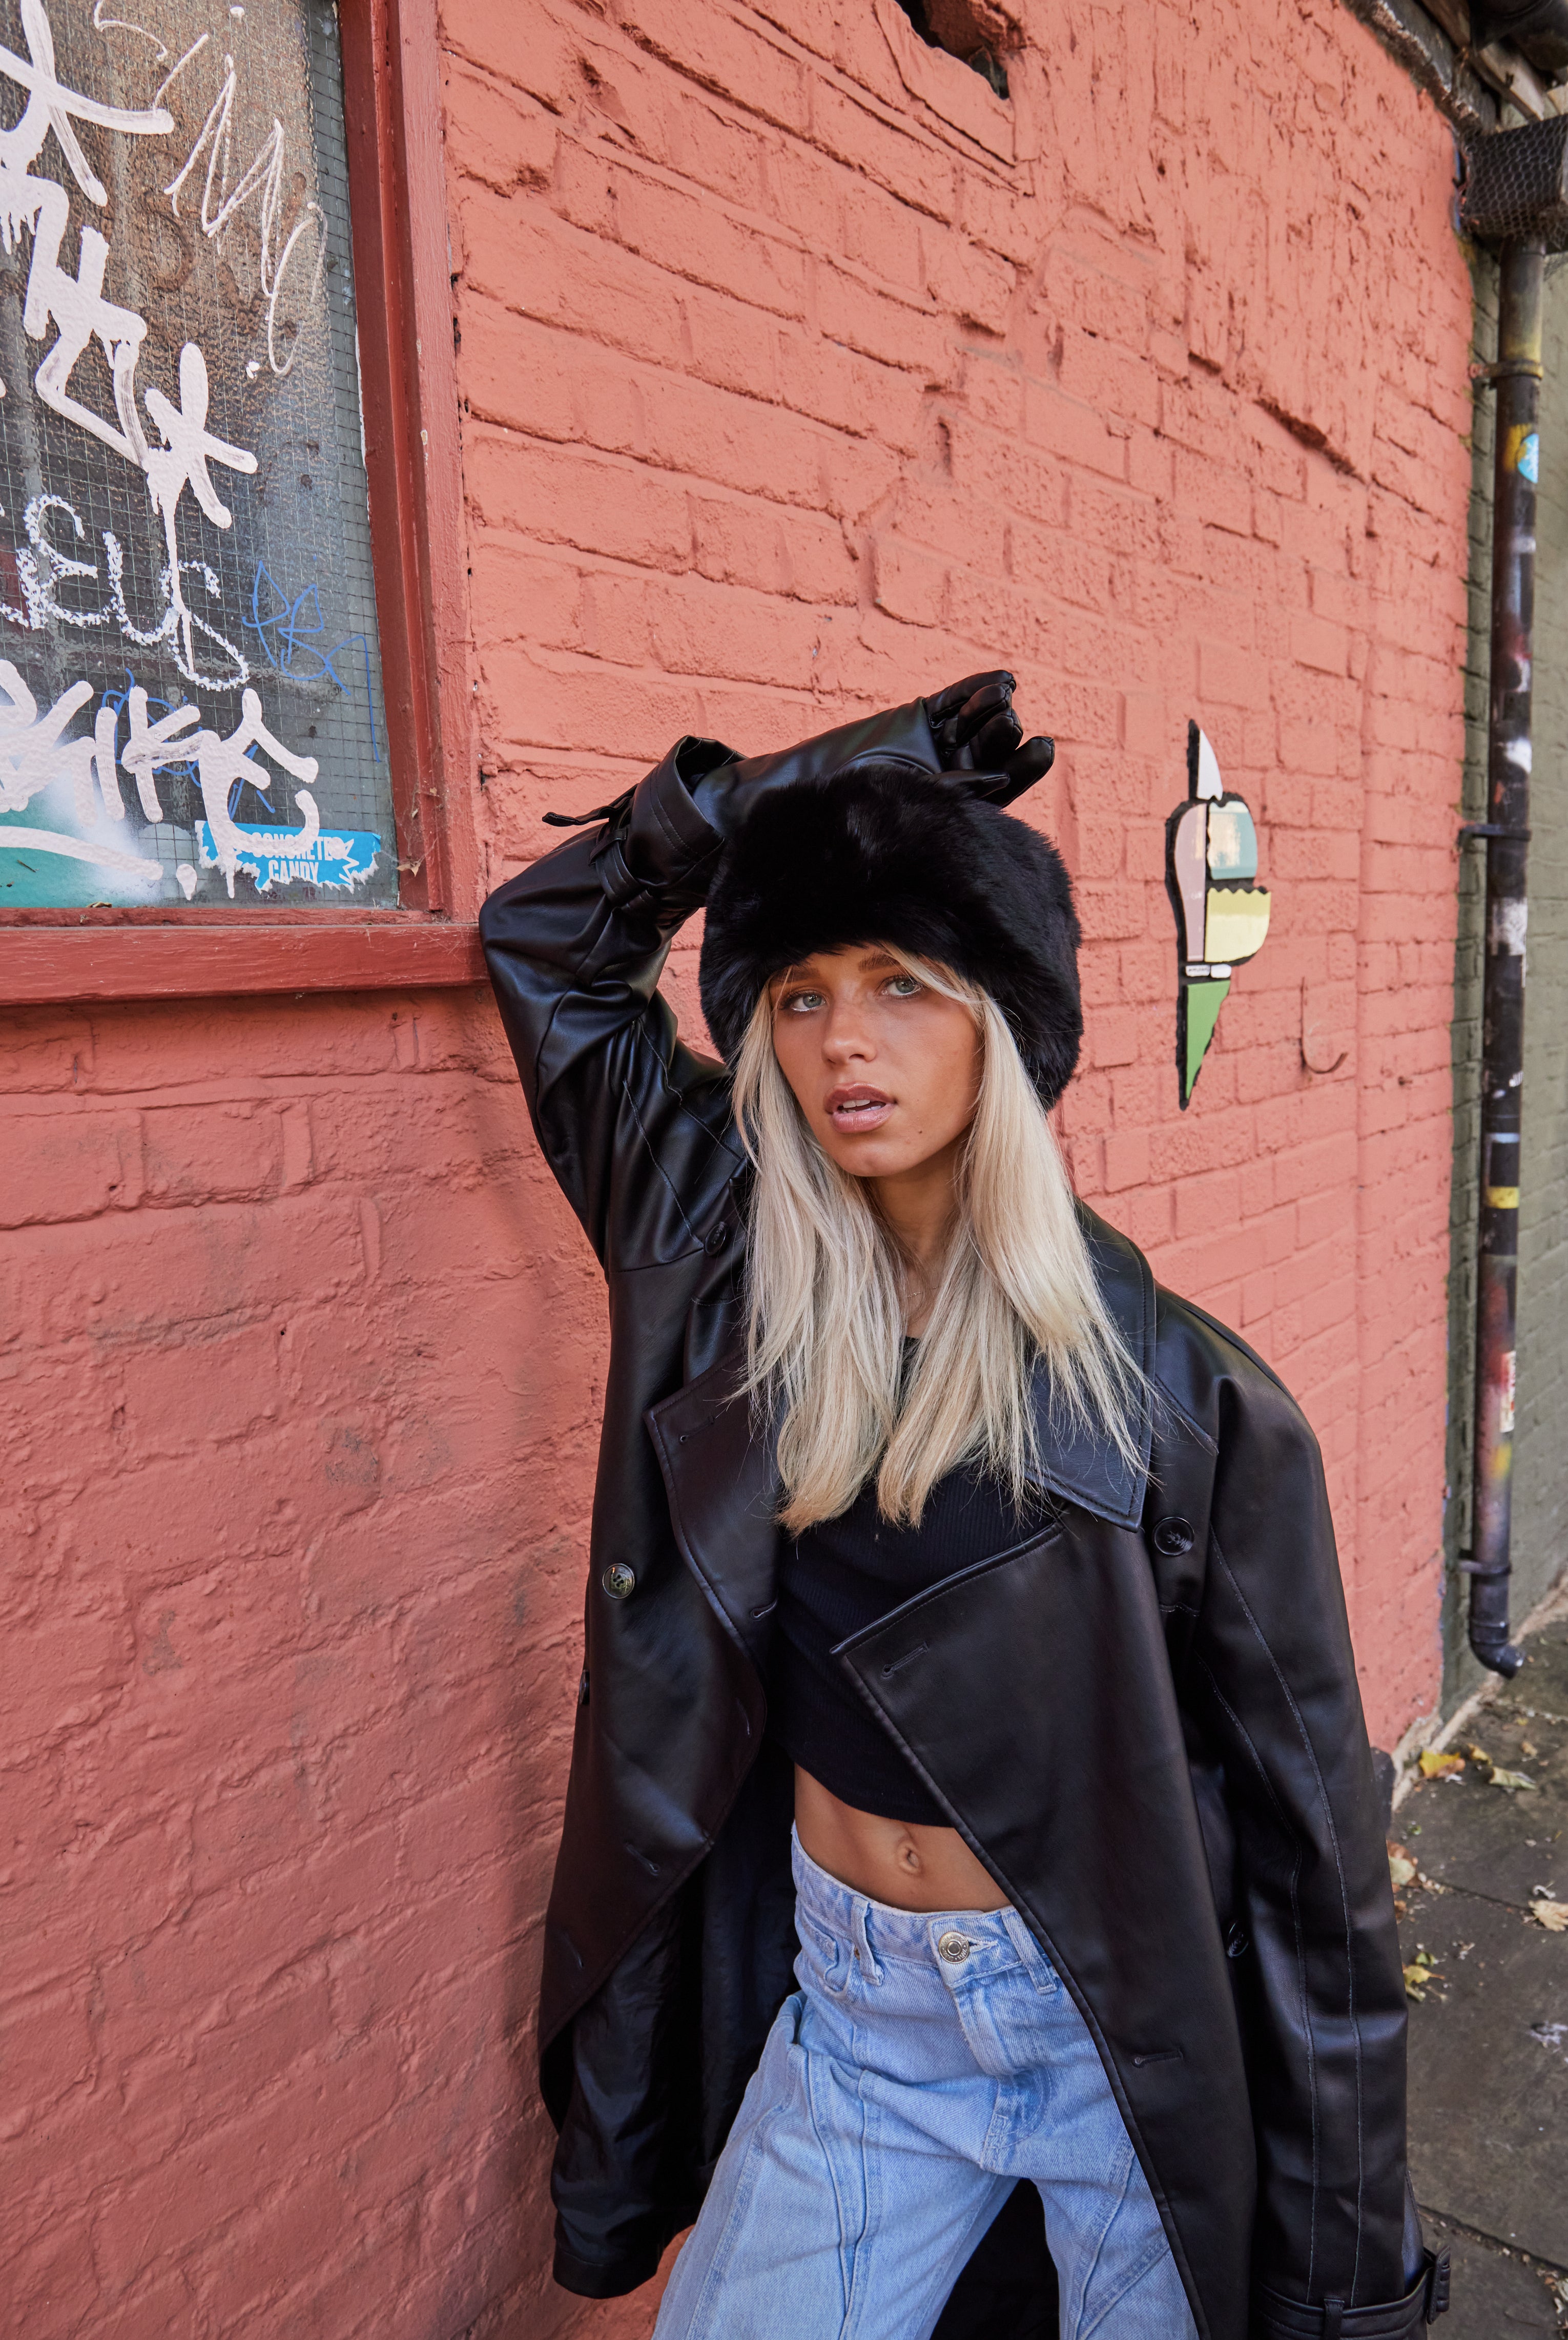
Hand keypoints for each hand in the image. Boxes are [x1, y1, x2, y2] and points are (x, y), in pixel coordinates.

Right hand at [684, 673, 1052, 837]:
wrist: (788, 802)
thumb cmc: (831, 830)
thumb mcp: (881, 828)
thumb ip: (927, 815)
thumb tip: (980, 797)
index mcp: (949, 816)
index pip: (994, 793)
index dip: (1017, 770)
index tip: (1040, 751)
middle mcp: (950, 781)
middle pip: (992, 755)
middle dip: (1004, 738)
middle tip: (1013, 724)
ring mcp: (937, 747)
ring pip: (975, 726)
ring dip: (992, 711)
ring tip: (1005, 698)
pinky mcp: (920, 718)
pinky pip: (954, 702)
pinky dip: (976, 689)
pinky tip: (1004, 680)